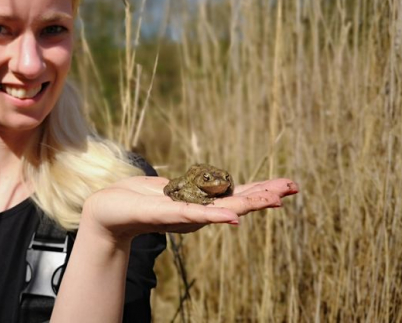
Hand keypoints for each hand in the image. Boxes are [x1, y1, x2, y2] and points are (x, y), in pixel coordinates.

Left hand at [81, 176, 298, 241]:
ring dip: (249, 205)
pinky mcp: (165, 214)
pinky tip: (234, 218)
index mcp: (200, 204)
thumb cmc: (139, 198)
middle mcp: (197, 213)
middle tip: (294, 188)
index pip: (237, 197)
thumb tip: (215, 183)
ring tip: (275, 199)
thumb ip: (194, 191)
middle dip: (266, 195)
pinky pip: (193, 215)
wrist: (106, 210)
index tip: (288, 185)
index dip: (262, 191)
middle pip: (237, 203)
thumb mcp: (174, 190)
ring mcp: (184, 215)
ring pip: (222, 210)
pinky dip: (215, 217)